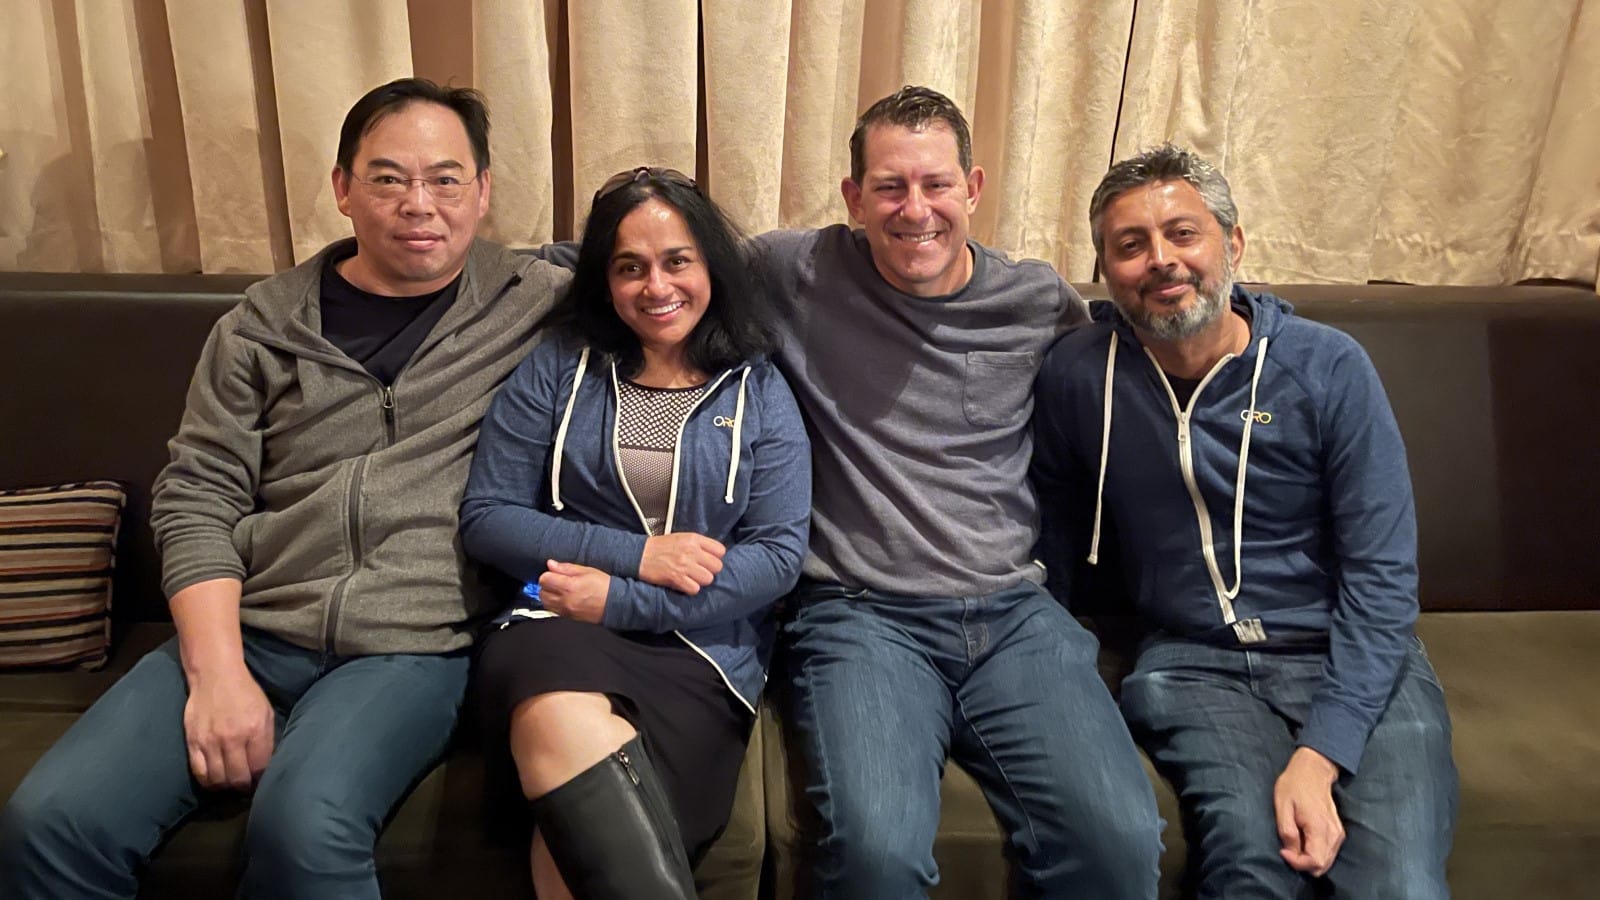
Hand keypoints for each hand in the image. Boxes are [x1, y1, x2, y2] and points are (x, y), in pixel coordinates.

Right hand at [182, 664, 274, 791]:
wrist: (215, 675)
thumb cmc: (245, 693)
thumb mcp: (265, 712)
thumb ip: (266, 740)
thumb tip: (266, 765)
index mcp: (254, 729)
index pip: (260, 767)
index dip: (262, 778)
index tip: (262, 780)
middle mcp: (232, 738)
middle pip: (238, 778)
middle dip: (245, 786)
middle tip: (246, 785)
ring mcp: (210, 741)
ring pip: (218, 779)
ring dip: (226, 786)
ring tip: (231, 783)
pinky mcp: (193, 742)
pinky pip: (199, 772)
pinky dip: (208, 781)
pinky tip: (214, 780)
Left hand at [539, 560, 612, 622]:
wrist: (615, 604)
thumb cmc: (604, 587)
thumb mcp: (587, 571)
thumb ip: (566, 568)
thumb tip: (551, 564)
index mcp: (569, 586)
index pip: (544, 579)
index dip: (548, 574)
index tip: (554, 572)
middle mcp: (565, 600)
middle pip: (542, 592)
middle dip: (547, 584)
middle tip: (556, 580)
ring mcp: (566, 610)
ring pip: (545, 602)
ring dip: (548, 595)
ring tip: (558, 589)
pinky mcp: (568, 617)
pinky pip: (552, 610)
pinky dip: (553, 603)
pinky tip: (562, 598)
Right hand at [639, 532, 724, 593]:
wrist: (639, 555)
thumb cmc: (661, 547)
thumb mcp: (682, 538)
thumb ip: (699, 544)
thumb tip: (715, 555)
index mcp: (694, 539)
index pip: (720, 550)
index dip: (716, 558)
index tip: (708, 561)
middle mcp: (691, 551)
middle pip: (717, 567)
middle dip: (709, 571)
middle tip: (699, 572)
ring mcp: (684, 565)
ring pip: (708, 579)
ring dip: (700, 581)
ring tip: (691, 578)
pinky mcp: (677, 578)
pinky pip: (695, 589)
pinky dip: (690, 589)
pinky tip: (683, 584)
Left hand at [1274, 746, 1344, 875]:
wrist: (1313, 770)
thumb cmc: (1295, 785)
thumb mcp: (1282, 806)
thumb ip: (1287, 832)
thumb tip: (1290, 852)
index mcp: (1320, 827)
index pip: (1315, 861)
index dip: (1297, 863)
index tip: (1283, 851)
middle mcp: (1334, 834)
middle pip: (1322, 866)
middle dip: (1302, 864)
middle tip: (1287, 849)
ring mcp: (1338, 834)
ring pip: (1326, 862)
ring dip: (1308, 859)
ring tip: (1294, 843)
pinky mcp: (1338, 832)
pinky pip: (1328, 853)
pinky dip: (1315, 853)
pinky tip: (1303, 840)